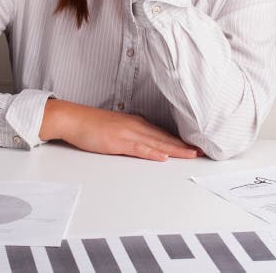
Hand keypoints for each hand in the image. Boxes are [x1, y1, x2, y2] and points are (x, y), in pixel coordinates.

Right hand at [39, 99, 202, 160]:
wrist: (73, 118)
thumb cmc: (91, 124)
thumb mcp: (115, 126)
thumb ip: (130, 131)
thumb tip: (144, 138)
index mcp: (136, 122)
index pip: (162, 133)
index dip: (179, 140)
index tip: (194, 145)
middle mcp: (135, 125)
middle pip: (164, 137)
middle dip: (183, 145)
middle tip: (202, 151)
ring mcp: (127, 133)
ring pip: (156, 142)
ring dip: (175, 149)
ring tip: (191, 155)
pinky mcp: (117, 141)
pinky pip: (138, 148)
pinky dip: (152, 153)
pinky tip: (163, 157)